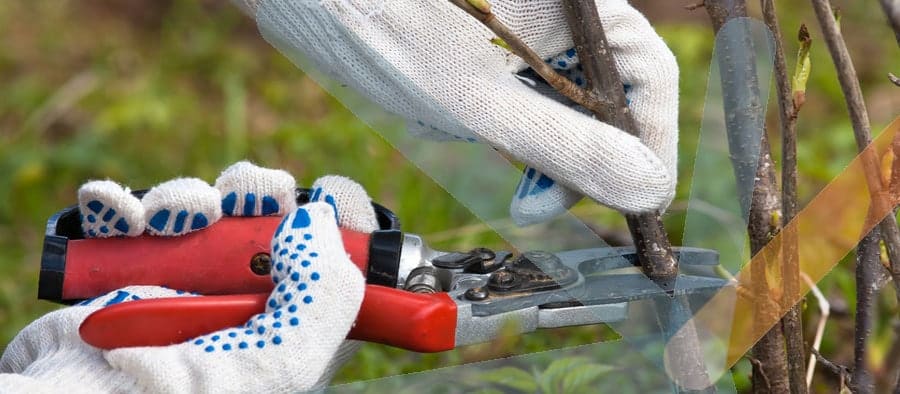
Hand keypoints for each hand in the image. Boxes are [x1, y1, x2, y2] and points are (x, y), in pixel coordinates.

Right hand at [0, 162, 379, 391]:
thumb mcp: (279, 363)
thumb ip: (321, 295)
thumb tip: (319, 219)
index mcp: (291, 336)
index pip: (334, 272)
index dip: (337, 226)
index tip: (330, 196)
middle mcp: (245, 310)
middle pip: (271, 229)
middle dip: (257, 200)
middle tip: (247, 200)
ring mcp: (187, 292)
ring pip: (208, 216)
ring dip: (191, 201)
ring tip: (172, 219)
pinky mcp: (133, 277)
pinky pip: (136, 222)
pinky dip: (126, 208)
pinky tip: (121, 215)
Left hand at [239, 0, 678, 223]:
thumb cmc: (383, 22)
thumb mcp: (480, 99)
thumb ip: (567, 145)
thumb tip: (649, 188)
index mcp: (576, 1)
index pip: (649, 73)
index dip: (650, 144)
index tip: (631, 203)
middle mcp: (558, 8)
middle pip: (608, 92)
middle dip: (580, 154)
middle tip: (536, 202)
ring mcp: (521, 26)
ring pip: (561, 100)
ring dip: (535, 143)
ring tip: (477, 139)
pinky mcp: (485, 44)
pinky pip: (516, 94)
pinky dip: (500, 123)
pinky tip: (453, 113)